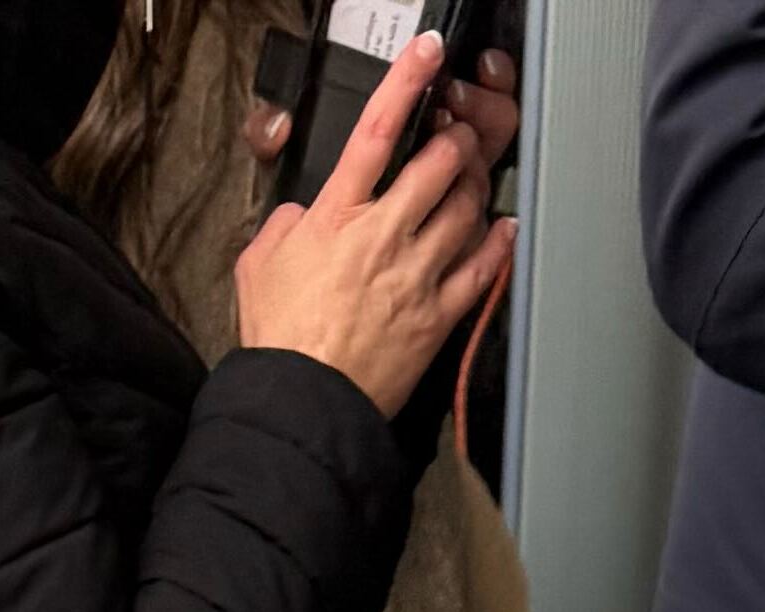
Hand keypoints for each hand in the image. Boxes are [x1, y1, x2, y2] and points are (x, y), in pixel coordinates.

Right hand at [233, 35, 510, 410]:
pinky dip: (498, 244)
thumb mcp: (261, 263)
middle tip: (457, 135)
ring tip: (474, 177)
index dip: (406, 84)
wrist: (302, 402)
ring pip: (465, 210)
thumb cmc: (279, 339)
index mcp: (337, 215)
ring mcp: (416, 276)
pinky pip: (480, 270)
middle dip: (455, 141)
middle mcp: (384, 236)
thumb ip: (286, 224)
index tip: (427, 56)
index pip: (376, 131)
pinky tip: (503, 228)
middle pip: (439, 165)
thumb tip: (304, 215)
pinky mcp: (437, 318)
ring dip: (476, 185)